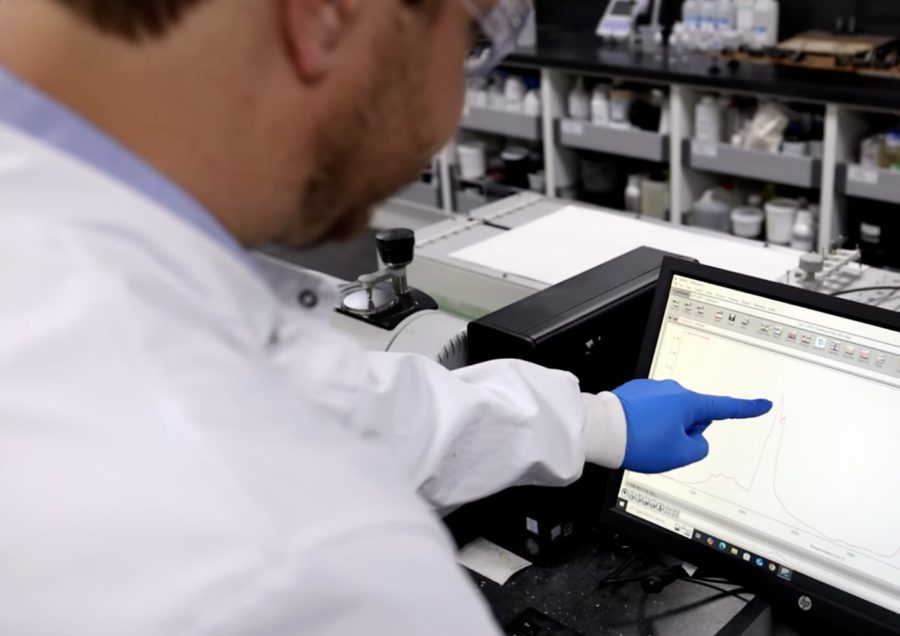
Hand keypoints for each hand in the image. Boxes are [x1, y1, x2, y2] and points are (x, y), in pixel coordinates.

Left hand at [612, 379, 772, 473]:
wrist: (600, 430)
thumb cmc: (638, 441)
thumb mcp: (680, 455)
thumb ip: (699, 448)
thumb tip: (696, 439)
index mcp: (689, 403)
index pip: (726, 408)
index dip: (746, 409)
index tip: (762, 404)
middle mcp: (672, 391)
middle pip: (693, 416)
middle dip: (685, 431)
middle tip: (665, 446)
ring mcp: (652, 390)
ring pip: (670, 415)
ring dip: (664, 428)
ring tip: (644, 440)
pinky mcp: (634, 393)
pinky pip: (651, 411)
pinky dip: (647, 423)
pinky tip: (635, 432)